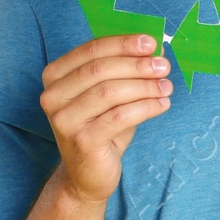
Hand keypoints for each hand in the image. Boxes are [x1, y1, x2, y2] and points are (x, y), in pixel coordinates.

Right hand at [40, 33, 171, 203]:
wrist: (87, 177)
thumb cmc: (101, 131)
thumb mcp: (112, 97)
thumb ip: (128, 72)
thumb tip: (157, 50)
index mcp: (55, 77)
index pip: (91, 50)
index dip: (123, 44)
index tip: (151, 42)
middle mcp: (52, 96)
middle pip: (100, 69)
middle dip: (136, 64)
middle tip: (163, 65)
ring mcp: (64, 120)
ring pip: (110, 92)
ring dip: (144, 86)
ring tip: (167, 86)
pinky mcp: (82, 141)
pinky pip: (119, 117)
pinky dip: (145, 107)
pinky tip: (162, 105)